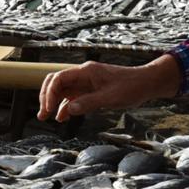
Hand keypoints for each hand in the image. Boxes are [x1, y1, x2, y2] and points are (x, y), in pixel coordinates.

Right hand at [35, 56, 182, 123]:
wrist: (146, 83)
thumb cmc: (131, 87)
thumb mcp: (111, 98)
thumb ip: (89, 103)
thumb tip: (69, 110)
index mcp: (86, 71)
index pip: (58, 79)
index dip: (49, 94)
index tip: (48, 109)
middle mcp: (82, 75)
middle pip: (55, 82)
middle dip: (46, 97)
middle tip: (42, 114)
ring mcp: (86, 82)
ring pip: (62, 90)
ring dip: (53, 102)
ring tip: (46, 117)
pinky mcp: (90, 90)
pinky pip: (73, 97)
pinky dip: (65, 106)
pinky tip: (62, 117)